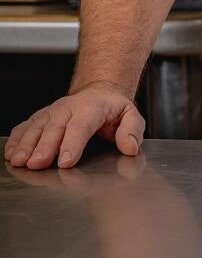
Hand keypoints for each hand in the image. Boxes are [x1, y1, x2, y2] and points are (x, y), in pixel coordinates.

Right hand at [3, 81, 144, 169]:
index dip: (73, 143)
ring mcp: (52, 112)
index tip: (66, 161)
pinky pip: (26, 126)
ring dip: (26, 144)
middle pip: (54, 128)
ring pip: (37, 127)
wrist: (98, 93)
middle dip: (44, 147)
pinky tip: (11, 153)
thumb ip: (133, 130)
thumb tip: (130, 146)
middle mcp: (68, 108)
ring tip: (19, 161)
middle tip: (37, 164)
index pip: (81, 126)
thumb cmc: (112, 109)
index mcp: (92, 107)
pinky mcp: (40, 118)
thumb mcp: (130, 115)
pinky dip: (17, 139)